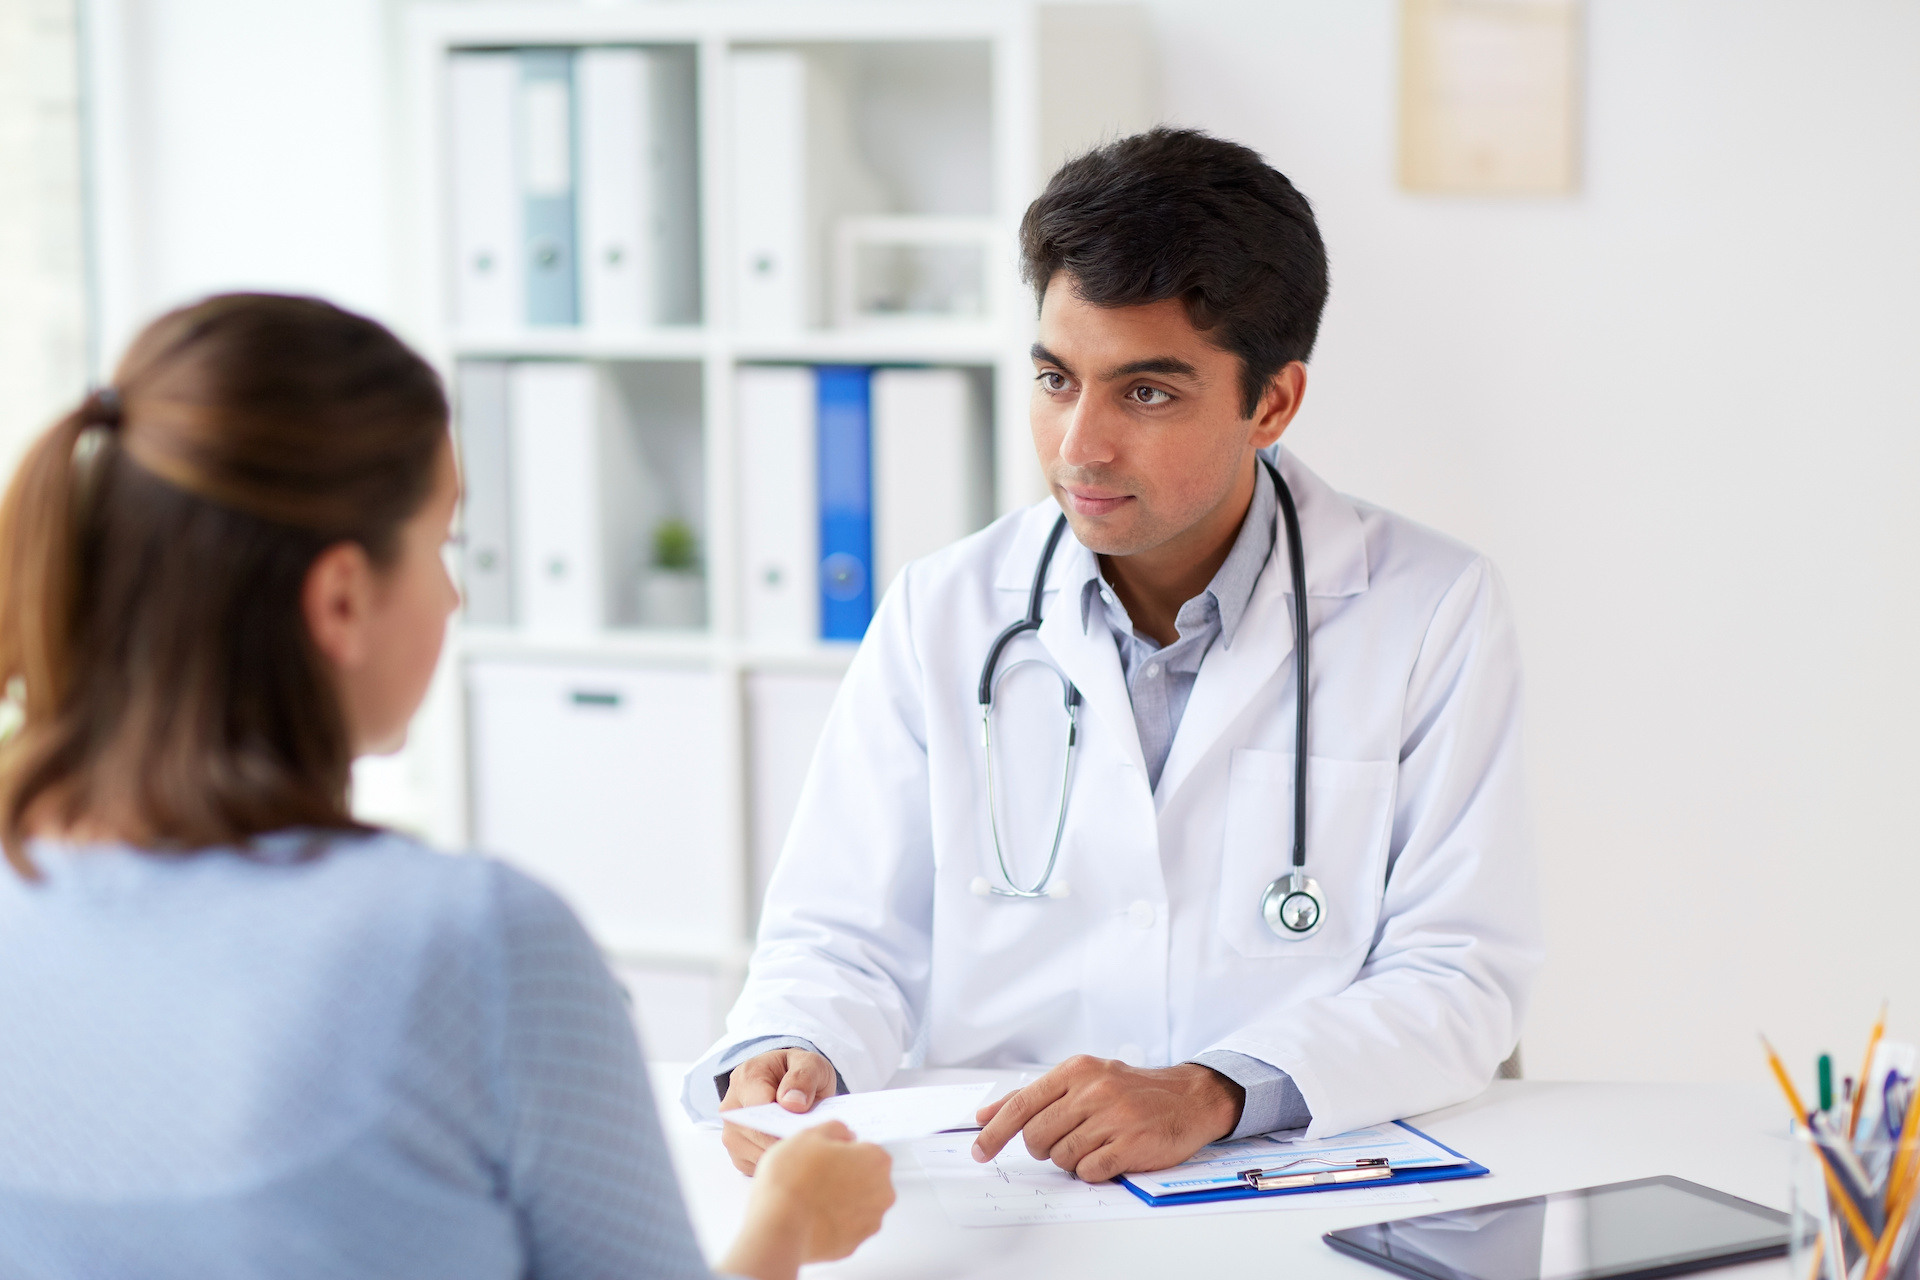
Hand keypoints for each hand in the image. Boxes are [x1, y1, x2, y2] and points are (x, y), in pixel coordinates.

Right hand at [719, 1048, 837, 1174]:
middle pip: (758, 1137)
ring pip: (758, 1157)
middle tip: (815, 1141)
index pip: (761, 1109)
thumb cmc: (797, 1072)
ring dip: (785, 1155)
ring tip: (808, 1146)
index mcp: (746, 1078)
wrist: (787, 1082)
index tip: (810, 1128)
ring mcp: (732, 1133)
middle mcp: (731, 1108)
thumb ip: (803, 1077)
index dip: (786, 1123)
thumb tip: (794, 1104)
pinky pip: (758, 1168)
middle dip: (788, 1141)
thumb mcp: (809, 1063)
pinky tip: (796, 1155)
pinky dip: (779, 1166)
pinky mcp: (738, 1155)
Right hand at [719, 1121, 894, 1279]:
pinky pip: (846, 1228)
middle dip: (847, 1176)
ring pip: (858, 1205)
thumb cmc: (792, 1180)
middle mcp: (881, 1192)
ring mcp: (869, 1222)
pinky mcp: (853, 1245)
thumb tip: (844, 1134)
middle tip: (815, 1176)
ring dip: (842, 1201)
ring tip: (810, 1199)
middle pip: (867, 1178)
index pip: (867, 1149)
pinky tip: (812, 1217)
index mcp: (875, 1160)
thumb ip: (834, 1129)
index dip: (843, 1151)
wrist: (777, 1226)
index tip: (825, 1156)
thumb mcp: (808, 1136)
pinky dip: (833, 1223)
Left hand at [970, 1055, 1244, 1182]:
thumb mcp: (1081, 1079)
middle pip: (1037, 1137)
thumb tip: (985, 1114)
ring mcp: (1113, 1117)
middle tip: (1064, 1142)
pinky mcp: (1131, 1144)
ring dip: (1071, 1160)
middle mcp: (1093, 1090)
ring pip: (1061, 1157)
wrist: (1188, 1097)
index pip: (1022, 1105)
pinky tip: (1109, 1155)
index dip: (995, 1132)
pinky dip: (1093, 1171)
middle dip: (1043, 1148)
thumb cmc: (1129, 1090)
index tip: (979, 1151)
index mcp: (1076, 1071)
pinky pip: (1089, 1172)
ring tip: (1094, 1144)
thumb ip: (1033, 1096)